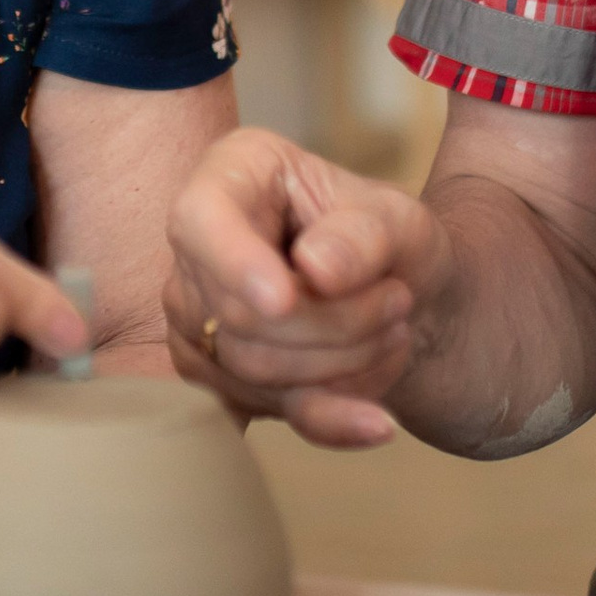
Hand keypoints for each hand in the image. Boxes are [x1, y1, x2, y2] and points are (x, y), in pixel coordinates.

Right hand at [164, 128, 445, 446]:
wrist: (394, 293)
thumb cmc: (385, 238)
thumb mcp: (397, 218)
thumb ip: (363, 235)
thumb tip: (315, 270)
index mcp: (232, 174)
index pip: (202, 220)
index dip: (234, 263)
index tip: (281, 300)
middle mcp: (196, 245)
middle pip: (238, 313)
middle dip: (334, 323)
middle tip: (399, 301)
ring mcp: (195, 317)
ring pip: (253, 369)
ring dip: (342, 363)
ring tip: (393, 330)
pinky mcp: (216, 376)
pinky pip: (268, 409)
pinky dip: (332, 415)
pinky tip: (376, 421)